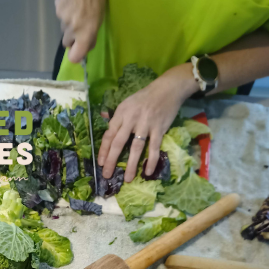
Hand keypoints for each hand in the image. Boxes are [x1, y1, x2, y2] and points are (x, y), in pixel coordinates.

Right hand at [55, 0, 106, 63]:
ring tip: (77, 9)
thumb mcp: (99, 19)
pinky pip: (59, 16)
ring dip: (68, 23)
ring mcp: (62, 18)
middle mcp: (72, 28)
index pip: (74, 57)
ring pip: (63, 28)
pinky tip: (71, 1)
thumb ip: (91, 36)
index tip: (77, 52)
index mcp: (85, 33)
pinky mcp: (56, 7)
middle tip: (79, 26)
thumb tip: (85, 48)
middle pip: (66, 43)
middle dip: (72, 38)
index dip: (75, 56)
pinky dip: (65, 11)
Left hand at [98, 63, 197, 181]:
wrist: (168, 89)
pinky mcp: (159, 129)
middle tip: (107, 175)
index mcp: (121, 113)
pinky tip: (147, 171)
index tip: (100, 163)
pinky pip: (154, 147)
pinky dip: (151, 160)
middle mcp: (131, 119)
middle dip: (112, 160)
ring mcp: (146, 124)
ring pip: (136, 148)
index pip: (109, 134)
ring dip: (131, 165)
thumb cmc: (145, 98)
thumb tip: (104, 122)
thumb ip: (117, 116)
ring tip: (127, 179)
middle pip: (118, 143)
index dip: (103, 150)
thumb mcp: (127, 103)